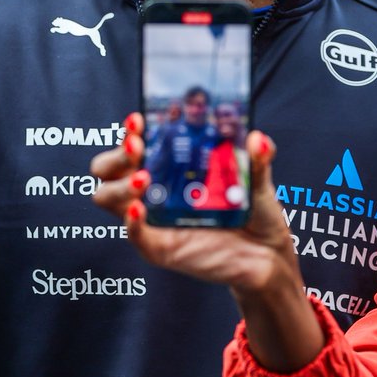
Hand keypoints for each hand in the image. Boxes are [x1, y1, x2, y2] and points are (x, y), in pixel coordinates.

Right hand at [91, 117, 300, 293]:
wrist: (268, 256)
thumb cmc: (255, 215)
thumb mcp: (259, 183)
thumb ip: (258, 161)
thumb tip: (258, 138)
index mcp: (172, 169)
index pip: (134, 146)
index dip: (129, 132)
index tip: (138, 119)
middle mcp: (156, 192)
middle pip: (108, 171)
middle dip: (115, 156)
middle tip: (136, 147)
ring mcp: (155, 220)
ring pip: (110, 200)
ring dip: (119, 186)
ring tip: (143, 178)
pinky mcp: (162, 248)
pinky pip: (136, 237)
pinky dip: (132, 223)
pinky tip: (139, 209)